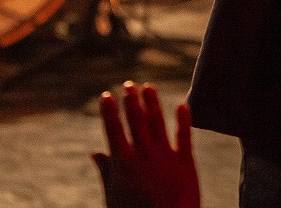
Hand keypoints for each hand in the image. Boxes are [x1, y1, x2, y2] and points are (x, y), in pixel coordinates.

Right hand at [92, 82, 200, 207]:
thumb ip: (107, 173)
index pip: (113, 129)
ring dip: (152, 103)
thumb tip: (95, 153)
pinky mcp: (185, 163)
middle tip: (129, 84)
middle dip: (131, 100)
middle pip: (136, 120)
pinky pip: (184, 136)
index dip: (109, 110)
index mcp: (123, 163)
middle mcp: (143, 155)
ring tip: (149, 87)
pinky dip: (183, 119)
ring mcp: (165, 157)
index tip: (106, 94)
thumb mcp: (114, 198)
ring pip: (157, 122)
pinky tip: (183, 105)